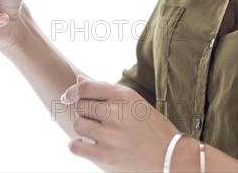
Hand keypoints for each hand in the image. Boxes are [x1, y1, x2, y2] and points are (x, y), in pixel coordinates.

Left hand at [61, 75, 178, 171]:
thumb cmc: (150, 126)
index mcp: (124, 96)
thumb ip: (105, 90)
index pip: (85, 88)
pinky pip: (75, 146)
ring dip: (82, 127)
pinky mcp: (106, 157)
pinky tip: (86, 144)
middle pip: (80, 105)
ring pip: (78, 124)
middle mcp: (116, 113)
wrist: (169, 156)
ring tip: (95, 132)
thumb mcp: (133, 102)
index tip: (67, 96)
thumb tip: (77, 79)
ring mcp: (110, 136)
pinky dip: (76, 145)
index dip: (71, 91)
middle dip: (82, 111)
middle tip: (94, 119)